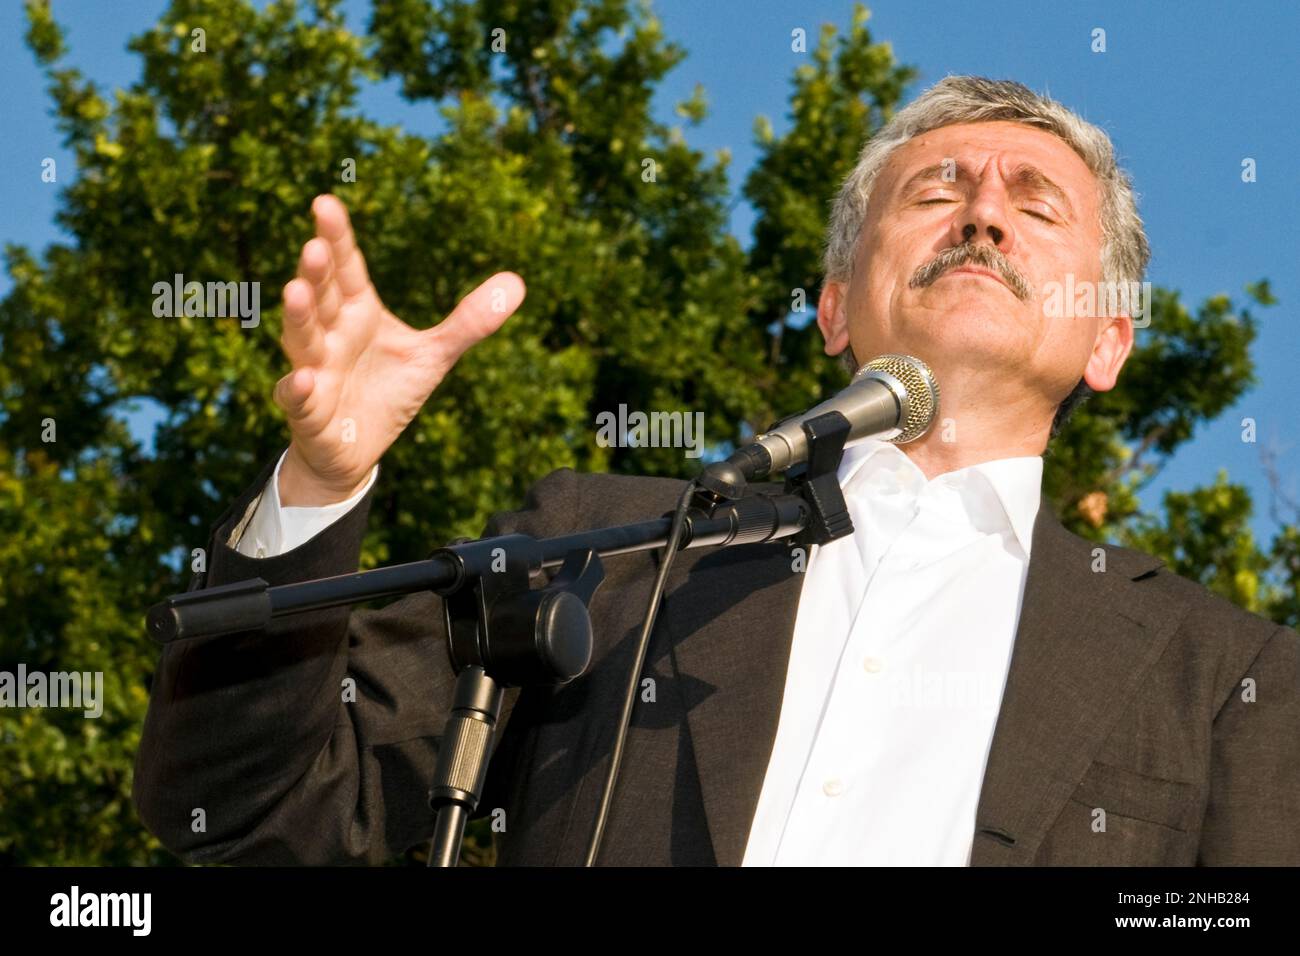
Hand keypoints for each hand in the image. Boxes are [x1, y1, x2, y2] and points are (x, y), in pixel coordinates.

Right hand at [274, 194, 524, 504]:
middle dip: (316, 272)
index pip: (347, 268)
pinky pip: (299, 397)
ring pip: (302, 339)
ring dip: (300, 317)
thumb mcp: (434, 356)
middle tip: (314, 245)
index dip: (337, 238)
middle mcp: (330, 335)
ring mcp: (314, 371)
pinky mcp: (309, 412)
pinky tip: (302, 378)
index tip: (325, 202)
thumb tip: (517, 282)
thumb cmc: (387, 392)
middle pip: (321, 297)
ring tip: (296, 290)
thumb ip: (469, 321)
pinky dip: (297, 388)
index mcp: (357, 312)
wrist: (355, 450)